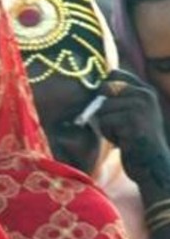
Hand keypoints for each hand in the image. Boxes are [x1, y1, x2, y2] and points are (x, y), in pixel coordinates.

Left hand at [95, 70, 169, 189]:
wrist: (152, 165)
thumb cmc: (133, 140)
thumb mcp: (127, 114)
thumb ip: (114, 100)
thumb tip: (88, 88)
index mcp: (144, 90)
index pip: (113, 74)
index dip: (101, 89)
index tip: (105, 106)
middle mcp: (145, 94)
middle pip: (104, 88)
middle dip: (101, 107)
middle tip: (113, 124)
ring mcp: (141, 106)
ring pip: (103, 107)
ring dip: (105, 124)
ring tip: (120, 134)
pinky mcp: (135, 120)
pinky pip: (106, 121)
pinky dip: (108, 133)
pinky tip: (122, 141)